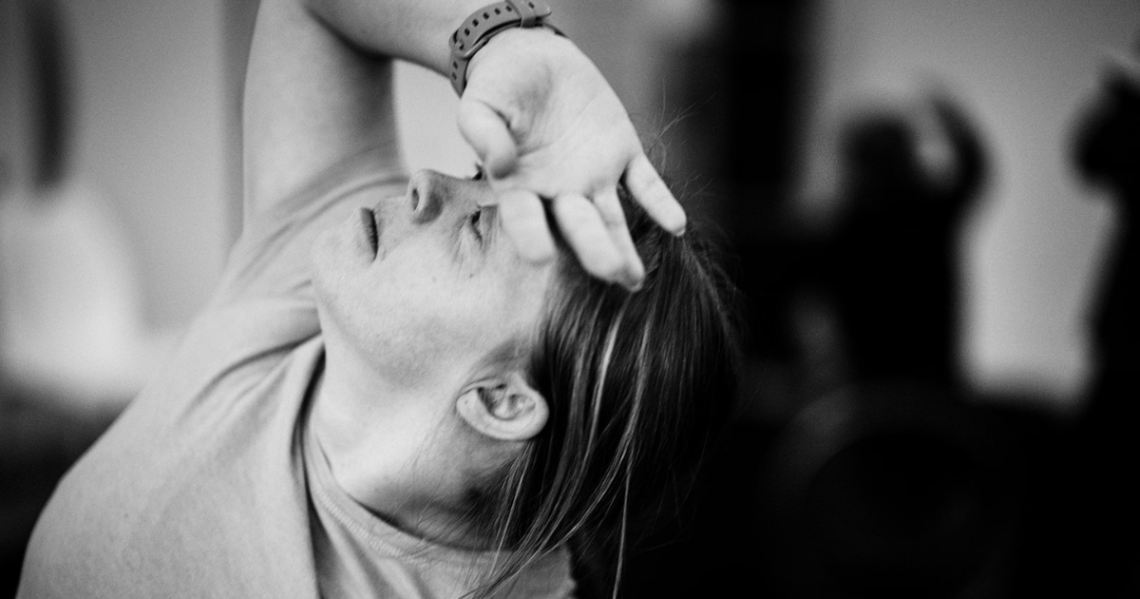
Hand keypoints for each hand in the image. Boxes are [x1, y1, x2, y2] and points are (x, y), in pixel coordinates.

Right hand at [458, 28, 684, 289]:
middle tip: (610, 272)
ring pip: (612, 218)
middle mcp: (559, 192)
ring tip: (635, 278)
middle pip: (579, 227)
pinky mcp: (623, 153)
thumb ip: (483, 133)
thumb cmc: (497, 87)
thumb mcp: (478, 104)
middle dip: (595, 250)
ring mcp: (594, 176)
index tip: (540, 258)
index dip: (531, 236)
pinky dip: (661, 203)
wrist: (532, 58)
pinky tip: (675, 226)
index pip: (524, 218)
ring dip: (626, 246)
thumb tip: (498, 165)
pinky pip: (645, 184)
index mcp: (519, 187)